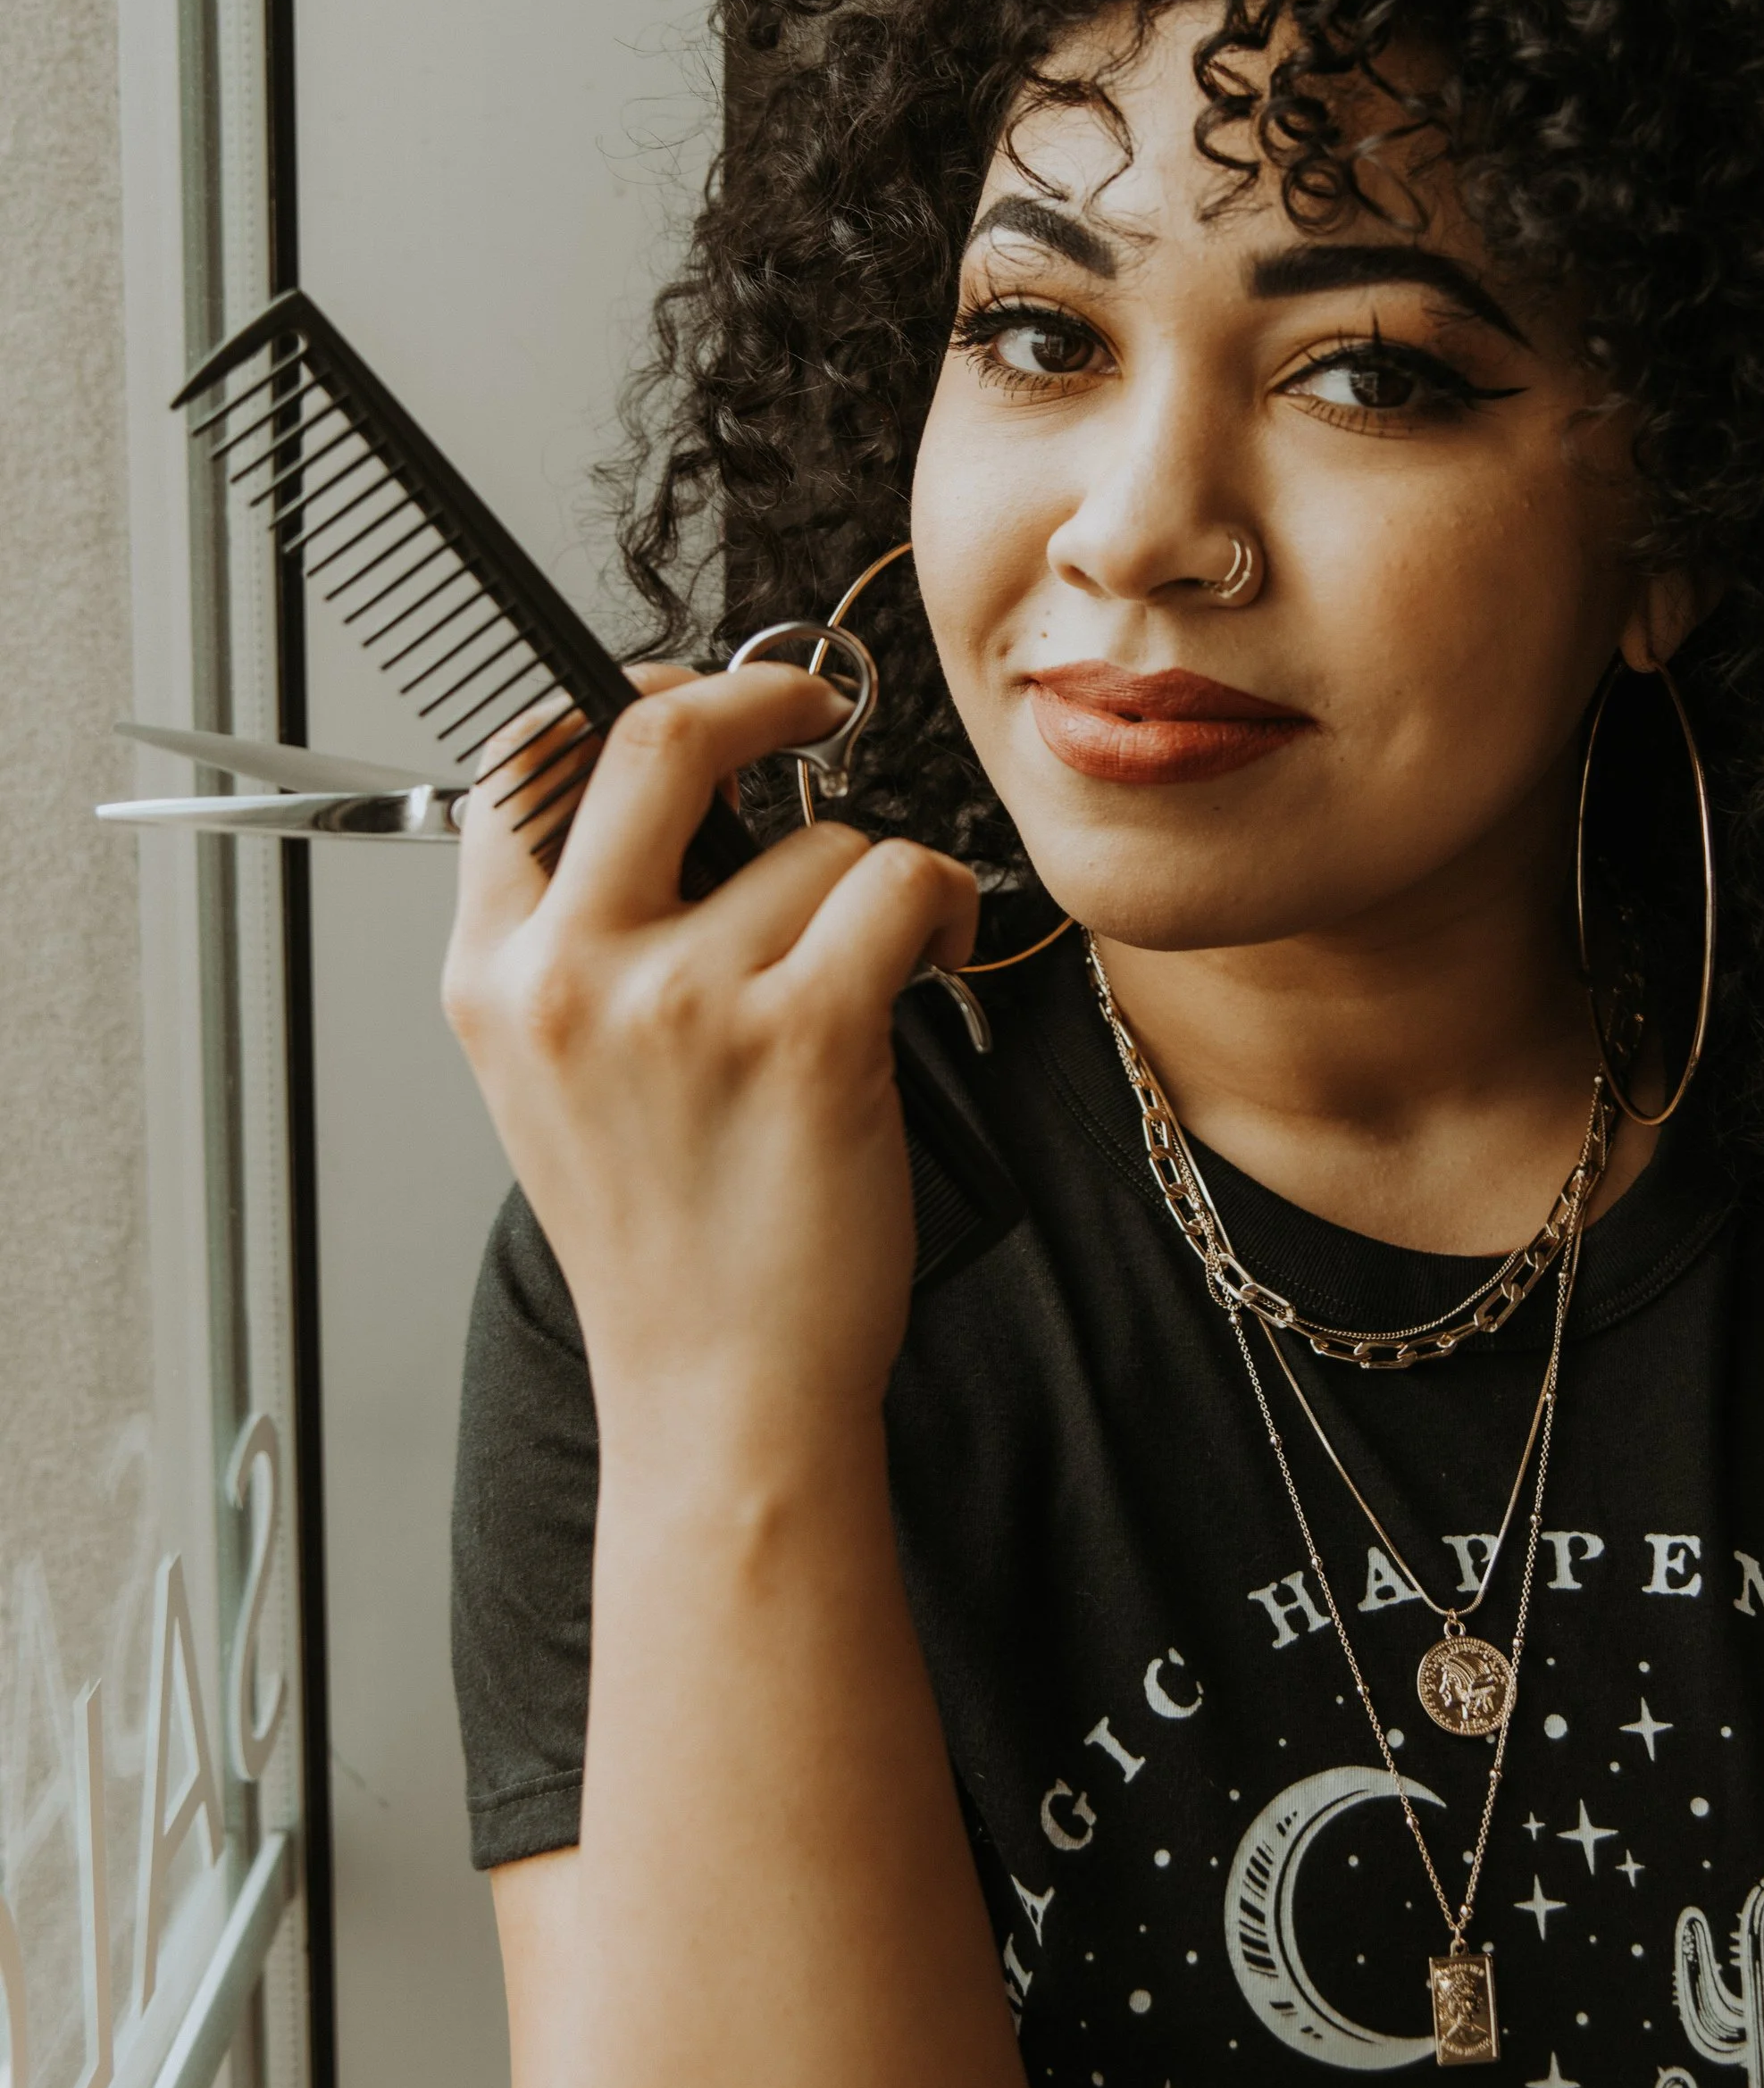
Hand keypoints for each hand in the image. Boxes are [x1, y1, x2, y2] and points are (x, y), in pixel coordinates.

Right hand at [441, 666, 976, 1456]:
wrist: (719, 1393)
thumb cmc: (666, 1240)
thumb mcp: (553, 1081)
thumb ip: (579, 940)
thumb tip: (676, 794)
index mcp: (496, 978)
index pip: (519, 766)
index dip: (620, 700)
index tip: (694, 699)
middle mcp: (571, 976)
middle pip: (653, 733)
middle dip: (755, 694)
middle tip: (811, 705)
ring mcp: (684, 1003)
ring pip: (820, 840)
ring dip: (875, 883)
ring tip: (879, 963)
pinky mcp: (804, 1036)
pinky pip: (900, 884)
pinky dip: (944, 906)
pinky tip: (937, 957)